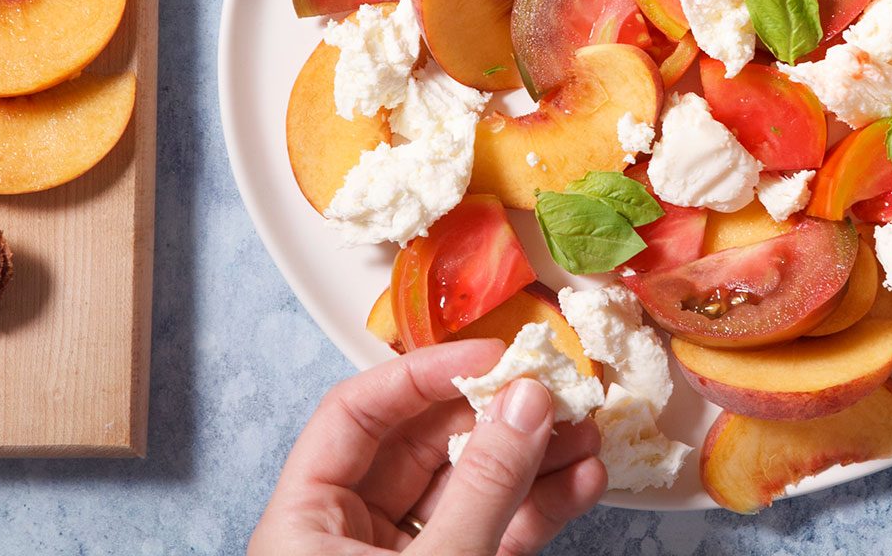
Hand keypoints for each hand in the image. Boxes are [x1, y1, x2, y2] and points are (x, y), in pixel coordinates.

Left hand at [251, 339, 606, 555]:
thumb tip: (525, 404)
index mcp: (304, 521)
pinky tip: (581, 480)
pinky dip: (538, 507)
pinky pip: (494, 531)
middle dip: (497, 416)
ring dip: (533, 460)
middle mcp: (348, 535)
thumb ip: (482, 490)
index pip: (357, 413)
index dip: (422, 375)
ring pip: (470, 489)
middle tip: (556, 389)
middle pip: (424, 444)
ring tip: (587, 431)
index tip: (489, 357)